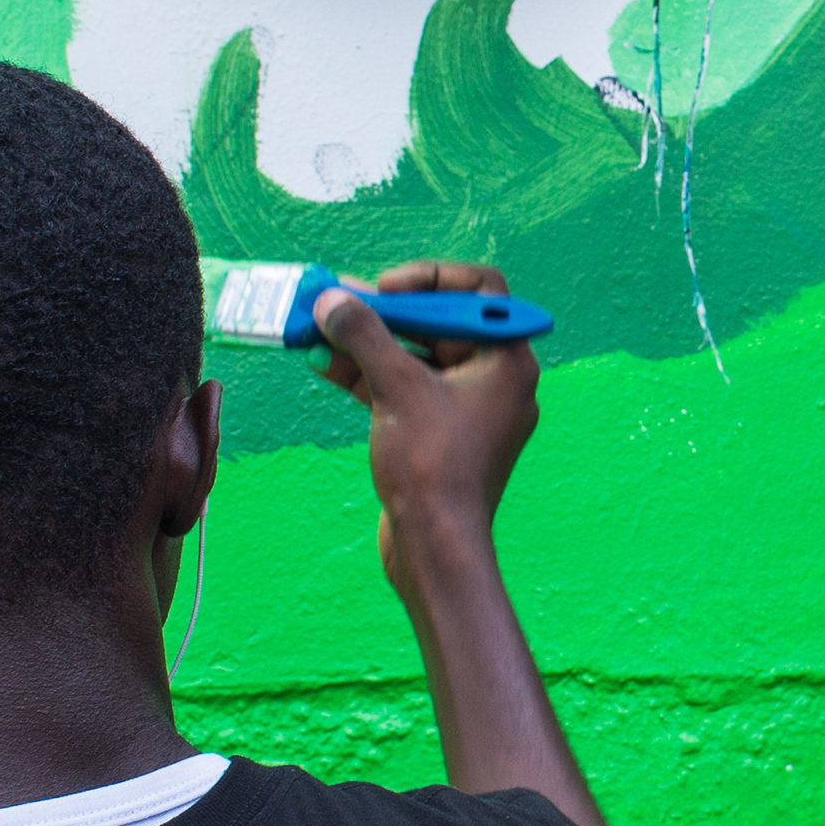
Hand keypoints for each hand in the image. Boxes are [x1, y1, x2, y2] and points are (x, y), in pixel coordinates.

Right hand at [309, 260, 538, 594]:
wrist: (435, 547)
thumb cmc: (432, 465)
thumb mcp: (396, 388)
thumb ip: (364, 336)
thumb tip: (332, 299)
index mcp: (507, 360)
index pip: (479, 289)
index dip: (430, 279)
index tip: (385, 288)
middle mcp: (495, 380)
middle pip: (439, 322)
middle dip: (383, 312)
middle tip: (335, 302)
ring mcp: (466, 410)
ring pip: (415, 357)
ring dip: (366, 343)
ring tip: (317, 328)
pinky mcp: (438, 435)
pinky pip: (404, 390)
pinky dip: (368, 376)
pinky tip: (323, 363)